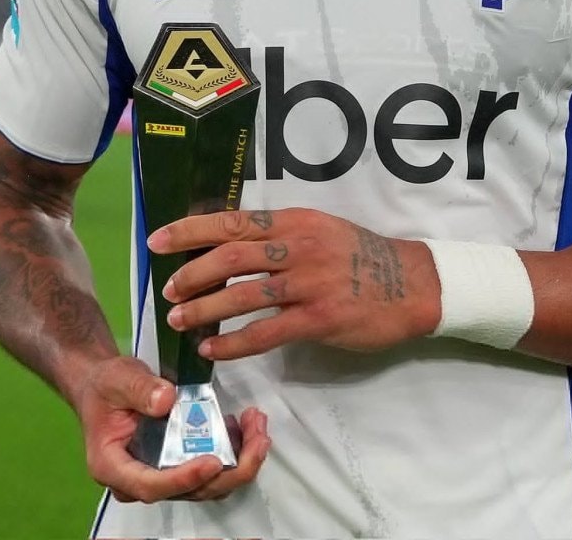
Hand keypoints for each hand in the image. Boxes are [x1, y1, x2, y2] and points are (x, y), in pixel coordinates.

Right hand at [74, 355, 269, 502]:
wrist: (106, 387)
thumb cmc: (106, 387)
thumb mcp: (118, 378)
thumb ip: (140, 388)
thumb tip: (167, 401)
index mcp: (114, 467)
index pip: (150, 485)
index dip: (184, 479)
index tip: (213, 463)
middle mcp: (139, 480)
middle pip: (189, 491)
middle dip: (231, 469)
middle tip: (258, 436)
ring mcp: (163, 475)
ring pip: (207, 484)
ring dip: (240, 460)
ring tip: (257, 424)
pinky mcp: (180, 464)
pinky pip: (212, 470)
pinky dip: (235, 451)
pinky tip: (245, 425)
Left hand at [147, 208, 441, 359]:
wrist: (412, 284)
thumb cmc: (360, 256)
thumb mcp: (321, 230)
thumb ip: (281, 235)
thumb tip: (231, 243)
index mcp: (295, 221)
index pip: (233, 221)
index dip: (191, 230)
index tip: (159, 240)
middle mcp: (299, 246)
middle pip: (232, 255)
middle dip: (193, 273)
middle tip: (168, 290)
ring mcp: (310, 282)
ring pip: (245, 294)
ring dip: (206, 308)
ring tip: (180, 320)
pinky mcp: (320, 318)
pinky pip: (267, 332)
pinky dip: (235, 342)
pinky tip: (214, 350)